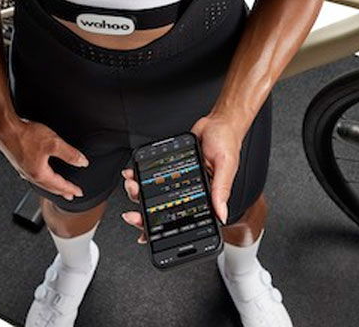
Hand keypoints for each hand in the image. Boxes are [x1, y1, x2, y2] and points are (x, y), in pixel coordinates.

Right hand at [0, 115, 89, 201]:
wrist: (4, 128)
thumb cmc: (24, 135)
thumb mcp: (53, 143)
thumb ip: (69, 153)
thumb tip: (82, 162)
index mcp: (39, 173)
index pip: (59, 185)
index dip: (70, 189)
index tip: (78, 192)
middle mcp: (30, 174)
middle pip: (49, 187)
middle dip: (61, 191)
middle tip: (69, 195)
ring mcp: (22, 168)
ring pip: (40, 182)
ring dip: (50, 186)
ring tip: (56, 187)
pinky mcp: (17, 161)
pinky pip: (32, 175)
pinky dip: (41, 178)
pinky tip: (39, 172)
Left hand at [120, 114, 245, 240]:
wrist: (218, 122)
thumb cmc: (227, 144)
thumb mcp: (226, 167)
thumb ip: (222, 190)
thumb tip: (221, 214)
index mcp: (204, 196)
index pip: (182, 219)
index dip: (163, 230)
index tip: (145, 236)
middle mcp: (189, 189)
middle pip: (162, 208)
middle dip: (143, 213)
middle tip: (132, 214)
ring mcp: (178, 178)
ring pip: (153, 192)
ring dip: (138, 192)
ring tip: (131, 187)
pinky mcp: (170, 165)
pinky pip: (152, 173)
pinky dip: (139, 174)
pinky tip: (132, 173)